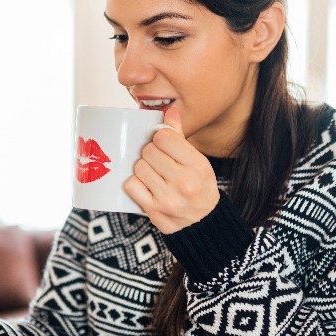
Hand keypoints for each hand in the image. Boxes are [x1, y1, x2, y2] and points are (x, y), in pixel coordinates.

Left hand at [124, 107, 219, 233]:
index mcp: (198, 166)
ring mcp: (168, 199)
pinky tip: (147, 186)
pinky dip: (135, 184)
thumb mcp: (198, 162)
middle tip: (159, 162)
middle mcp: (184, 183)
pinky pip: (131, 186)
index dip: (160, 138)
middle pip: (149, 151)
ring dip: (143, 168)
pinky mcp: (154, 211)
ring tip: (155, 175)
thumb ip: (180, 137)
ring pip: (139, 167)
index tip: (163, 144)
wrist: (204, 224)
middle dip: (151, 154)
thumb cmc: (199, 188)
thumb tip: (169, 111)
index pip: (164, 137)